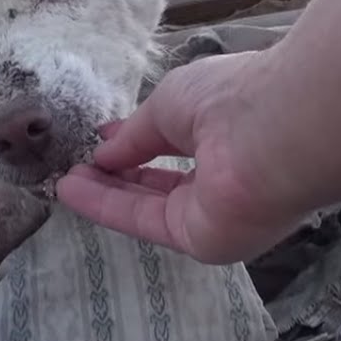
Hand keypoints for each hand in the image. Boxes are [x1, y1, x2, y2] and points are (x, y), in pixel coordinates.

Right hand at [55, 50, 302, 263]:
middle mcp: (227, 177)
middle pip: (164, 183)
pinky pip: (146, 221)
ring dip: (107, 192)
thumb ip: (137, 133)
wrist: (275, 132)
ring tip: (65, 180)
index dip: (139, 143)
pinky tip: (73, 191)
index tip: (102, 140)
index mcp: (230, 134)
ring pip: (151, 206)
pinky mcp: (202, 241)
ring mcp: (216, 214)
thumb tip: (104, 150)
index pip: (179, 145)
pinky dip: (107, 207)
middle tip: (79, 165)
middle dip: (121, 173)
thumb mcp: (170, 102)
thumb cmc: (229, 100)